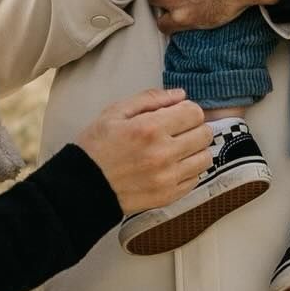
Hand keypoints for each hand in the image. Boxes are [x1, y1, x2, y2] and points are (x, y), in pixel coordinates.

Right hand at [75, 87, 211, 215]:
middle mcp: (163, 153)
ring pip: (205, 157)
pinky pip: (196, 178)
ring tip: (178, 148)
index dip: (187, 109)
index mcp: (150, 128)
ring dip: (195, 149)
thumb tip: (180, 95)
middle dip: (194, 127)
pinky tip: (173, 165)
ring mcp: (168, 178)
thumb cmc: (97, 145)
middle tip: (179, 129)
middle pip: (205, 134)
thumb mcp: (115, 112)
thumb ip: (150, 99)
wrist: (83, 185)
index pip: (194, 112)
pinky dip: (190, 169)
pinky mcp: (169, 196)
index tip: (177, 113)